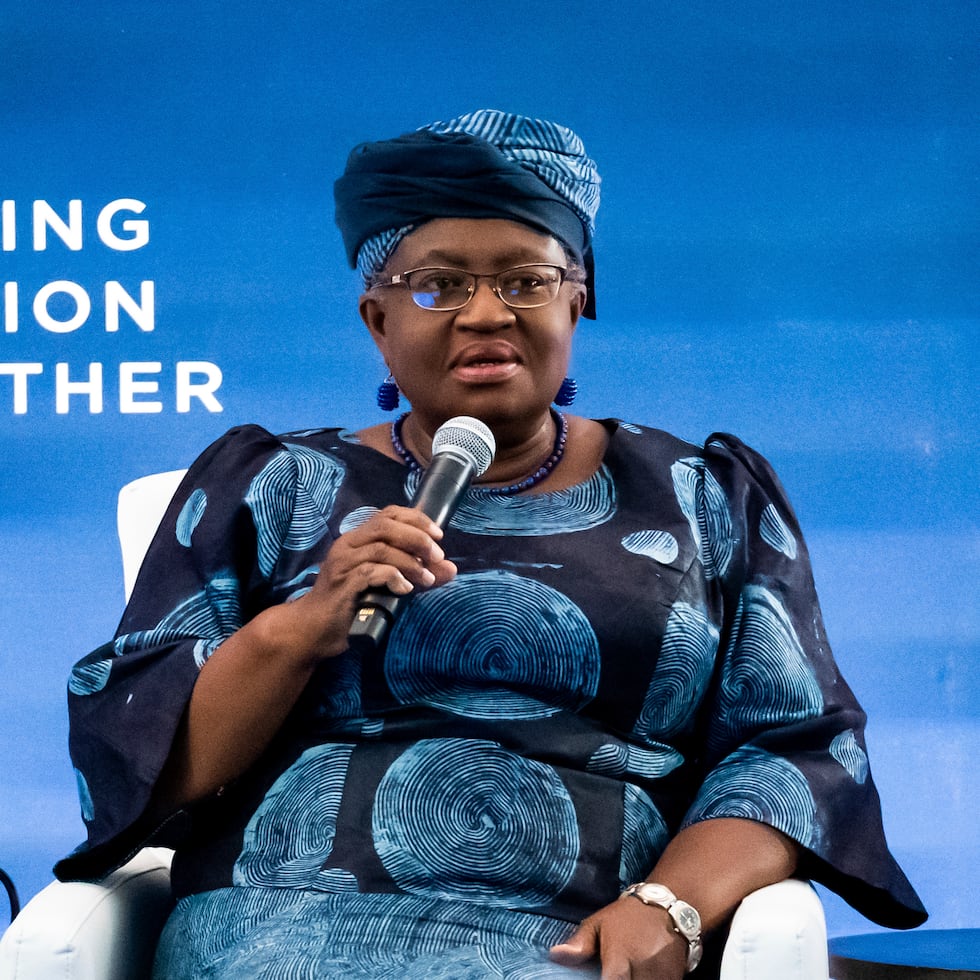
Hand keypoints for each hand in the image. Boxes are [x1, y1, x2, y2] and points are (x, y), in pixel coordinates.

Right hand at [286, 505, 456, 659]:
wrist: (316, 630)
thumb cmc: (353, 605)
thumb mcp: (390, 585)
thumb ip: (417, 574)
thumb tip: (450, 569)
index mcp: (358, 538)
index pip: (388, 514)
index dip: (416, 519)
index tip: (438, 535)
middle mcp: (347, 544)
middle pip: (386, 525)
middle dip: (417, 538)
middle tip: (438, 556)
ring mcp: (342, 563)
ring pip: (381, 549)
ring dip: (410, 563)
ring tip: (426, 579)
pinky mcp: (341, 583)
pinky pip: (370, 572)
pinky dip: (393, 578)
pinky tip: (405, 590)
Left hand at [549, 895, 687, 979]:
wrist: (668, 909)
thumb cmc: (627, 917)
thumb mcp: (599, 923)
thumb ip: (579, 944)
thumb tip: (555, 955)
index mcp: (620, 958)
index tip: (600, 978)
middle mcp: (643, 972)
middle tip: (608, 972)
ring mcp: (662, 978)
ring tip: (624, 971)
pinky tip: (636, 974)